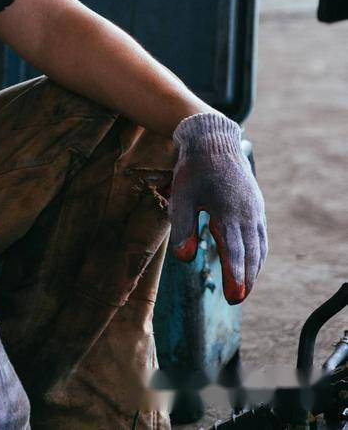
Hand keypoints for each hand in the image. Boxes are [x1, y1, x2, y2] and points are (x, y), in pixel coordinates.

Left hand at [170, 112, 266, 303]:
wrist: (214, 142)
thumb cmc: (193, 170)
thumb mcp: (181, 197)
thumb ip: (183, 228)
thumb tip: (185, 258)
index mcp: (230, 212)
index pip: (235, 251)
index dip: (234, 275)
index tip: (233, 297)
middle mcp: (248, 213)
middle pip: (250, 253)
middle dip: (244, 278)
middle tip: (235, 300)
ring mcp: (255, 210)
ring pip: (259, 246)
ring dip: (252, 268)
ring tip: (243, 288)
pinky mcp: (256, 207)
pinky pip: (260, 236)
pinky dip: (257, 253)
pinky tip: (250, 263)